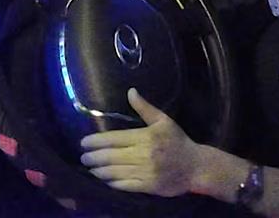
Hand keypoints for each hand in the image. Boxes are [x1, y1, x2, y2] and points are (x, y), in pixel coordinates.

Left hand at [79, 89, 205, 196]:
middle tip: (83, 157)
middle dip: (93, 157)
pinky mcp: (148, 186)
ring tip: (90, 168)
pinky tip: (105, 180)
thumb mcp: (164, 121)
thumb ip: (144, 108)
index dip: (96, 141)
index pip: (114, 139)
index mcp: (145, 137)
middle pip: (110, 156)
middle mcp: (143, 155)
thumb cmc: (178, 142)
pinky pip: (125, 185)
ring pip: (115, 172)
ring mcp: (145, 172)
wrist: (196, 167)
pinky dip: (113, 183)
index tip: (84, 142)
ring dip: (99, 171)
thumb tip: (131, 91)